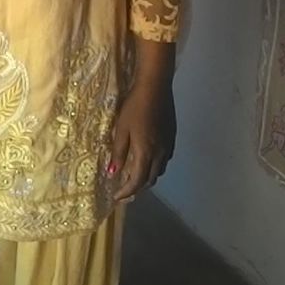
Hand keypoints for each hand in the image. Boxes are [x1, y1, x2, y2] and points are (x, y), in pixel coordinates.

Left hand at [108, 81, 175, 201]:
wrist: (155, 88)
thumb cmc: (134, 107)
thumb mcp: (121, 128)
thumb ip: (118, 152)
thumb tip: (113, 173)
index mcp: (146, 153)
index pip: (136, 182)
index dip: (126, 192)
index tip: (116, 197)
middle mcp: (160, 154)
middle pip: (149, 180)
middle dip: (136, 188)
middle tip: (123, 189)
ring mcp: (168, 146)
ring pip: (159, 171)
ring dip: (146, 178)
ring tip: (134, 176)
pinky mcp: (172, 138)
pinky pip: (164, 161)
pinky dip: (154, 167)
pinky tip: (147, 160)